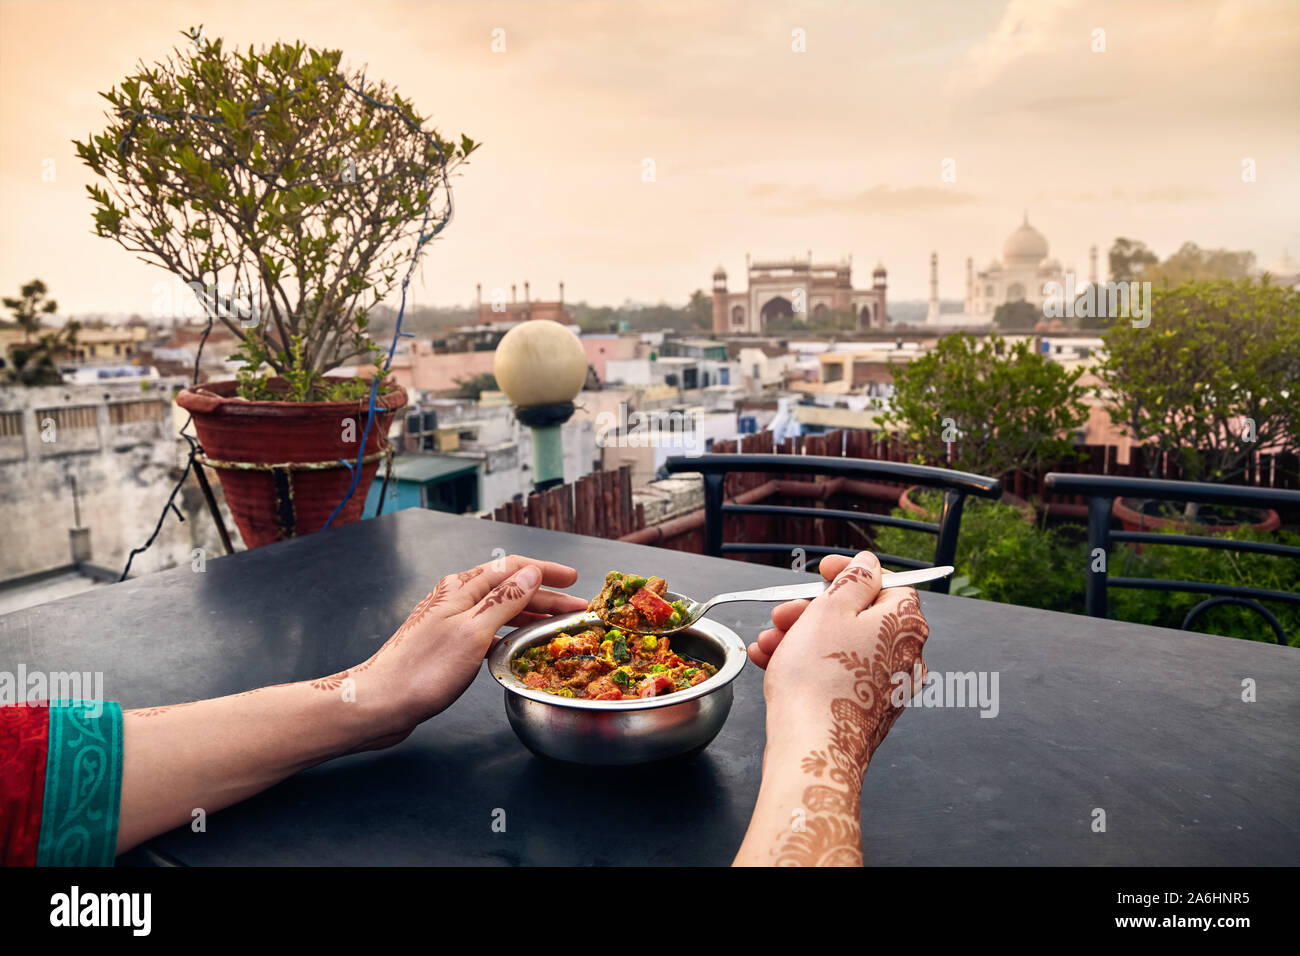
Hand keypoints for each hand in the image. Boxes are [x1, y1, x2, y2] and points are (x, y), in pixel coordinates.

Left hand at [351, 555, 588, 738]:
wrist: (380, 702)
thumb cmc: (423, 670)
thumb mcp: (473, 632)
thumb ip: (505, 601)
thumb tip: (531, 574)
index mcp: (461, 588)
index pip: (512, 568)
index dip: (545, 571)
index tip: (573, 578)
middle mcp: (455, 599)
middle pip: (509, 589)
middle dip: (545, 596)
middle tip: (575, 608)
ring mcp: (451, 622)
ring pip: (501, 611)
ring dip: (531, 616)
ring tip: (558, 626)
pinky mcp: (448, 644)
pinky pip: (489, 630)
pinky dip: (511, 634)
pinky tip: (522, 644)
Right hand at [756, 551, 928, 765]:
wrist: (813, 748)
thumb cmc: (820, 679)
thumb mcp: (830, 610)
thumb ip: (853, 581)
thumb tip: (869, 565)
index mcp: (905, 624)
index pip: (887, 583)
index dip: (851, 572)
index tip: (822, 570)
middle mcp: (905, 656)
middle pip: (858, 617)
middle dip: (812, 611)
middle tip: (782, 614)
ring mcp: (887, 687)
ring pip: (841, 647)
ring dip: (800, 638)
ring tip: (767, 643)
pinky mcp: (866, 710)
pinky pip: (837, 675)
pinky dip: (807, 665)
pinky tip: (770, 663)